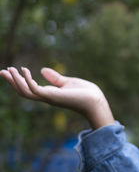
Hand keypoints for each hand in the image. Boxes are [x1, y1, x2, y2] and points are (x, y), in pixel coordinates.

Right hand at [0, 67, 114, 128]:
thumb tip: (42, 70)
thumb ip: (55, 78)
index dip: (19, 80)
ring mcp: (49, 98)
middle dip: (12, 82)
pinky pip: (35, 90)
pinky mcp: (52, 97)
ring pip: (25, 92)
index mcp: (50, 94)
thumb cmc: (85, 93)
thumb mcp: (68, 82)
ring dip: (16, 81)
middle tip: (2, 71)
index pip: (30, 88)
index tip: (11, 70)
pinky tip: (24, 70)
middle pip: (23, 91)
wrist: (96, 101)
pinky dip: (27, 81)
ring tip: (9, 69)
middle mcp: (47, 97)